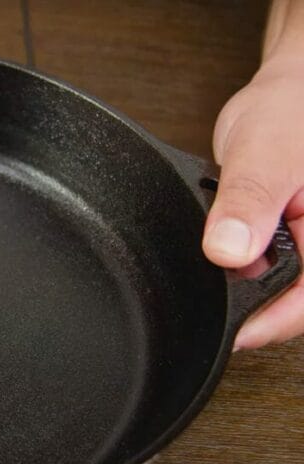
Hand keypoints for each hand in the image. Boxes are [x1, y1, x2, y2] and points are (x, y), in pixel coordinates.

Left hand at [204, 55, 303, 349]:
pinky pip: (261, 261)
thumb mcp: (267, 152)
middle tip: (213, 285)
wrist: (292, 87)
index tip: (235, 334)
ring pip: (273, 281)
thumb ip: (248, 201)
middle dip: (251, 298)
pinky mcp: (286, 234)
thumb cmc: (294, 108)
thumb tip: (229, 250)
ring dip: (242, 276)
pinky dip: (238, 257)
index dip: (275, 323)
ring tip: (224, 242)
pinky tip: (225, 238)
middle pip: (292, 297)